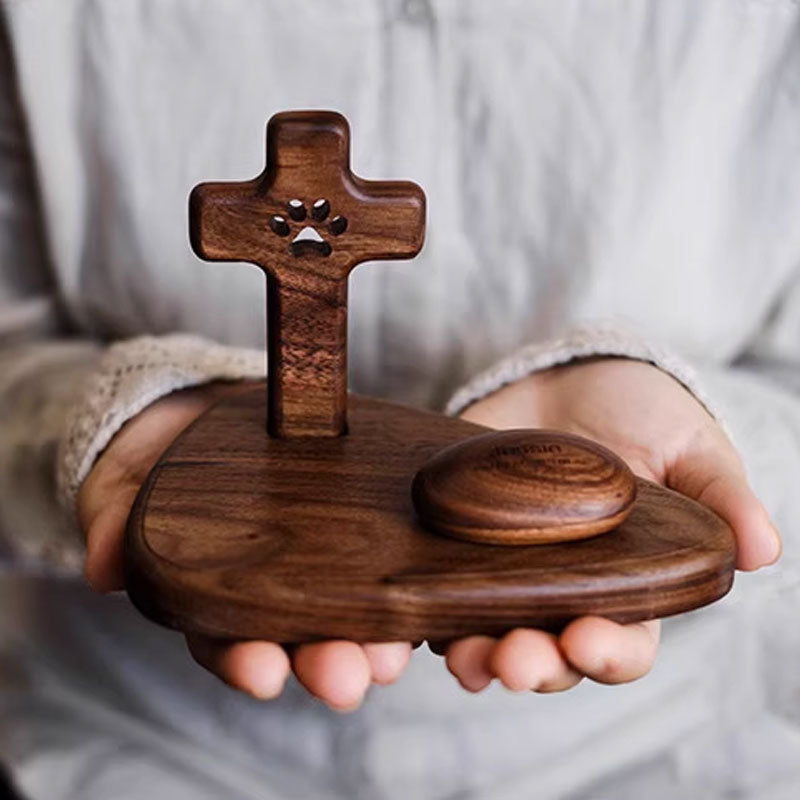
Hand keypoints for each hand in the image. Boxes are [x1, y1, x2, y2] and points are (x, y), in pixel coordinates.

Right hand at [78, 383, 411, 710]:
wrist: (212, 411)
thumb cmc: (165, 451)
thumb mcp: (128, 474)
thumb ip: (114, 513)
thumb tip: (104, 568)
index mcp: (218, 590)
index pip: (226, 639)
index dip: (243, 660)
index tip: (262, 674)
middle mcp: (275, 589)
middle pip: (302, 639)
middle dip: (324, 662)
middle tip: (346, 677)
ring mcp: (323, 560)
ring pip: (354, 611)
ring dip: (376, 639)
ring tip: (392, 654)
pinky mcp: (363, 524)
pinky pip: (391, 560)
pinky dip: (412, 585)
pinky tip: (433, 596)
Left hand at [440, 357, 781, 693]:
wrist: (569, 380)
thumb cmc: (643, 415)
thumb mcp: (690, 447)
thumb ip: (720, 495)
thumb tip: (764, 549)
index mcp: (628, 585)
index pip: (625, 640)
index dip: (607, 652)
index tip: (585, 640)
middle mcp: (563, 591)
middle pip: (550, 654)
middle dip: (532, 665)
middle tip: (511, 659)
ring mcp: (506, 571)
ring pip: (489, 634)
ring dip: (473, 653)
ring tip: (462, 653)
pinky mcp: (456, 544)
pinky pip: (436, 590)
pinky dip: (424, 611)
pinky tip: (411, 616)